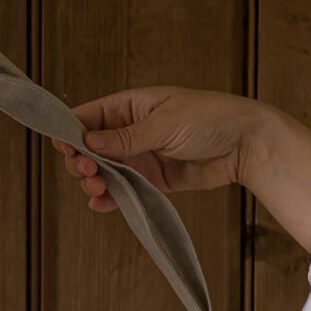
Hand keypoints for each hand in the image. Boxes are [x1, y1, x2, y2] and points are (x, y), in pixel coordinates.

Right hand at [51, 86, 265, 216]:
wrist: (247, 145)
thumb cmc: (209, 119)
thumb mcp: (164, 124)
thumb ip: (125, 138)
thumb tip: (88, 142)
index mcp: (130, 107)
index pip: (88, 117)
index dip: (71, 131)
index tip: (63, 148)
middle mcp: (130, 131)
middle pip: (90, 147)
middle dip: (81, 161)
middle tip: (85, 171)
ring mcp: (140, 156)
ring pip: (104, 170)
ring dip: (94, 180)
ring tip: (96, 188)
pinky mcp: (152, 180)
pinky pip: (124, 189)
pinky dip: (111, 198)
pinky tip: (101, 204)